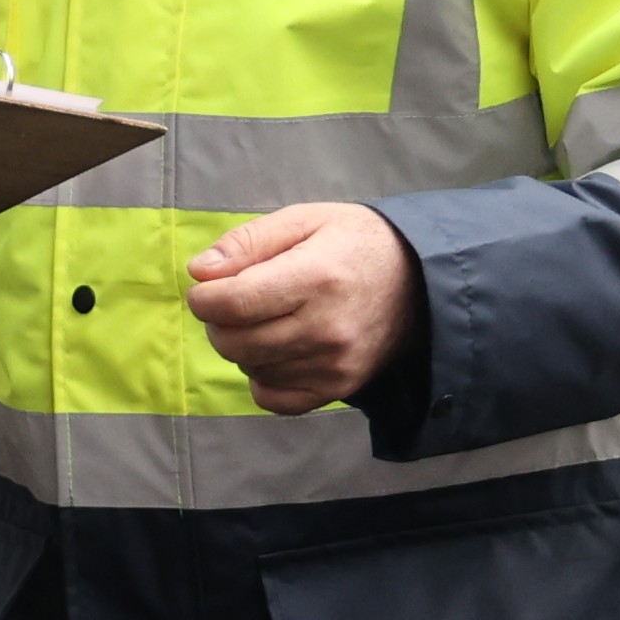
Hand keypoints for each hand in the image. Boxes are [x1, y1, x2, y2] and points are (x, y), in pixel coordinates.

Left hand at [181, 200, 421, 412]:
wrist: (420, 282)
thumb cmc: (354, 243)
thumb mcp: (304, 220)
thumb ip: (248, 242)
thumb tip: (199, 272)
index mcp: (315, 277)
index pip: (234, 303)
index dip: (204, 298)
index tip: (206, 289)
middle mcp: (325, 328)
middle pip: (236, 342)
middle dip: (218, 322)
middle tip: (234, 303)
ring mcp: (333, 364)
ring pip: (251, 369)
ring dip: (243, 347)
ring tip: (266, 321)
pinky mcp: (337, 388)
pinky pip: (273, 399)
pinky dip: (263, 378)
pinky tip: (276, 352)